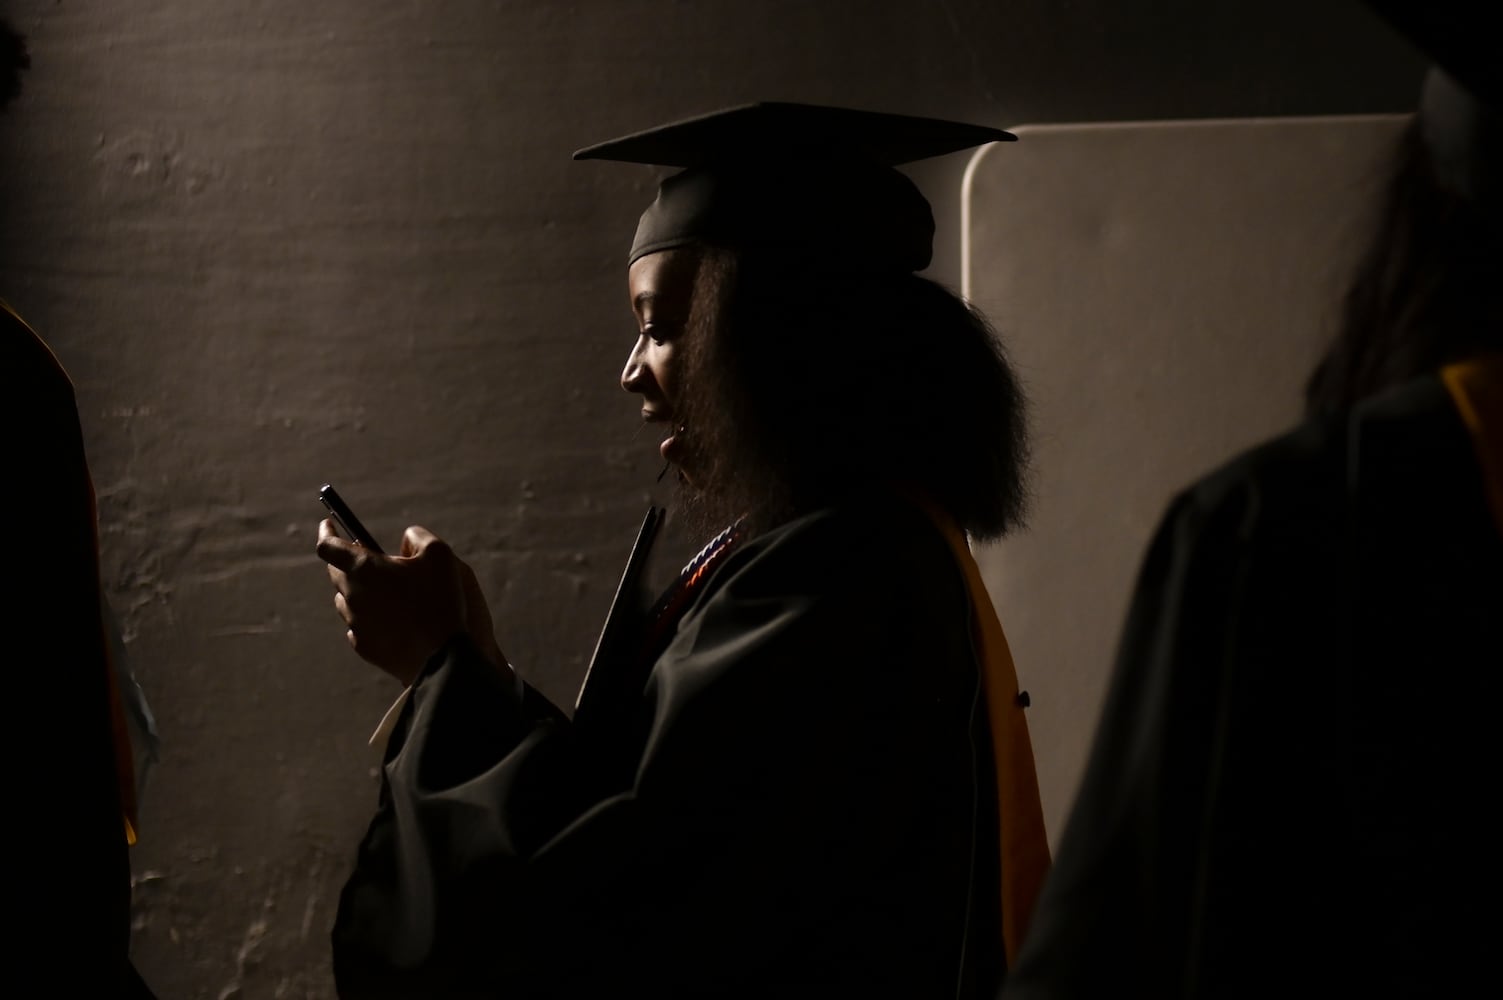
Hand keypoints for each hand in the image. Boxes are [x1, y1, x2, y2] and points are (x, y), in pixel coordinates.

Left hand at [317, 519, 474, 686]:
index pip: (328, 545)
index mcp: (363, 568)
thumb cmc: (440, 600)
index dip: (327, 531)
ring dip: (359, 591)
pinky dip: (370, 618)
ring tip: (386, 592)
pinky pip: (358, 626)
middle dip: (346, 561)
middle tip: (366, 557)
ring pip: (346, 600)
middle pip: (335, 573)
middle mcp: (351, 595)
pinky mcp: (364, 647)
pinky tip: (392, 620)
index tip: (328, 524)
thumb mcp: (439, 554)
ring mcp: (355, 623)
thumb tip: (405, 541)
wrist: (441, 656)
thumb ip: (417, 537)